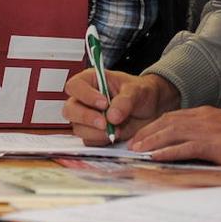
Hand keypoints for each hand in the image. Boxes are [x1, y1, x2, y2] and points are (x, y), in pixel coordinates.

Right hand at [62, 69, 179, 144]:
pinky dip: (101, 140)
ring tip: (117, 129)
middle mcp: (84, 100)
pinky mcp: (92, 134)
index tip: (103, 103)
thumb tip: (112, 116)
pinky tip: (115, 134)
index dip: (85, 95)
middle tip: (105, 122)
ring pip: (78, 128)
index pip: (75, 86)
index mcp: (91, 81)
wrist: (150, 109)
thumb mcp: (136, 91)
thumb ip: (125, 100)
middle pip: (70, 110)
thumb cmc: (140, 92)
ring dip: (96, 132)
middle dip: (86, 117)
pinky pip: (88, 140)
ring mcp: (86, 118)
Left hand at [129, 107, 220, 166]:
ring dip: (152, 141)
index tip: (141, 134)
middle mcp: (203, 118)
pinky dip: (168, 151)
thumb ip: (204, 130)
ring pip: (172, 133)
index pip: (172, 116)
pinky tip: (156, 156)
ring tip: (138, 149)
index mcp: (204, 113)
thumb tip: (186, 140)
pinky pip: (185, 147)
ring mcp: (207, 130)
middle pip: (167, 122)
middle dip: (147, 132)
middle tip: (133, 143)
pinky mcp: (213, 145)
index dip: (154, 125)